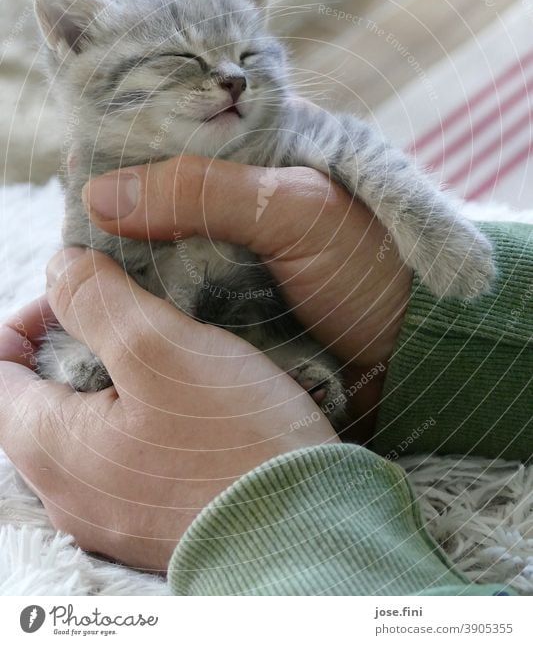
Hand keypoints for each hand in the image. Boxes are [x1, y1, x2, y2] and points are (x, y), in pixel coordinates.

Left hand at [0, 251, 336, 570]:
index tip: (82, 295)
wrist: (306, 533)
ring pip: (85, 427)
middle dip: (77, 345)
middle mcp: (66, 492)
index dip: (28, 318)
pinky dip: (141, 417)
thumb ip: (96, 301)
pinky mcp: (152, 521)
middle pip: (39, 399)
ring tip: (169, 351)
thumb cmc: (230, 439)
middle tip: (133, 316)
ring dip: (114, 380)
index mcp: (49, 446)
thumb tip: (59, 268)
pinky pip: (124, 457)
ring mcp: (110, 513)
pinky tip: (190, 401)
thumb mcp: (159, 347)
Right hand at [83, 150, 412, 439]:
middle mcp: (237, 183)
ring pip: (155, 233)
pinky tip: (110, 299)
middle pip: (156, 180)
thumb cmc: (369, 265)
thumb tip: (101, 194)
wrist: (409, 349)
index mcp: (262, 138)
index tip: (79, 162)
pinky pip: (168, 281)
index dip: (127, 134)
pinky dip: (141, 289)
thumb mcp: (295, 211)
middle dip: (116, 203)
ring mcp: (227, 238)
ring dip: (122, 251)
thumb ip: (204, 192)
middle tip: (75, 230)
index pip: (177, 119)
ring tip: (79, 269)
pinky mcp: (223, 288)